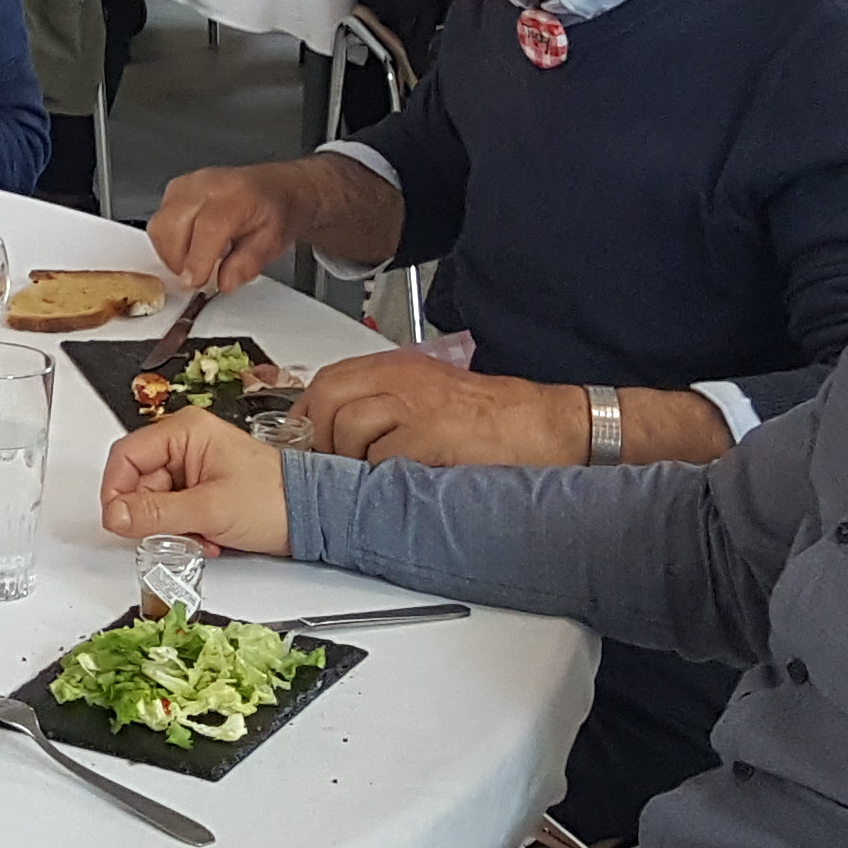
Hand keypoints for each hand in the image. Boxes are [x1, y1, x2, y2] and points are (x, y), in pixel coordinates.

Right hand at [98, 410, 290, 553]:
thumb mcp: (208, 510)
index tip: (118, 521)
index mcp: (185, 431)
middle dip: (151, 515)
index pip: (126, 456)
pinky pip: (174, 509)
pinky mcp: (203, 488)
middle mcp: (186, 443)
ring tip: (198, 537)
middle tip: (171, 534)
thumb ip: (155, 513)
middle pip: (139, 481)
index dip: (116, 490)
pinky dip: (184, 528)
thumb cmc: (274, 500)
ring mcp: (194, 466)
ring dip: (170, 526)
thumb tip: (114, 515)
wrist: (314, 516)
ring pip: (155, 500)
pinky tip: (206, 537)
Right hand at [146, 161, 308, 295]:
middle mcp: (208, 184)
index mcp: (237, 195)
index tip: (195, 282)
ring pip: (160, 224)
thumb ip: (247, 264)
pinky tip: (189, 247)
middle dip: (178, 260)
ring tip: (194, 262)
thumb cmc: (275, 211)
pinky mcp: (175, 189)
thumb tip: (224, 281)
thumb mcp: (273, 243)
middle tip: (196, 277)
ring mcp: (188, 184)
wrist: (274, 189)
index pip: (207, 227)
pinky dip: (168, 241)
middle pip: (173, 224)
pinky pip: (159, 220)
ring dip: (170, 252)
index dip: (197, 259)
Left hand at [298, 349, 581, 466]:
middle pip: (327, 399)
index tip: (301, 442)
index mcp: (399, 367)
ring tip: (376, 474)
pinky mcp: (430, 435)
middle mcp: (402, 378)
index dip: (306, 415)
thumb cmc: (494, 418)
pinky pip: (381, 459)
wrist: (546, 426)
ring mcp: (415, 405)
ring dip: (352, 461)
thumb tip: (334, 433)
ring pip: (347, 429)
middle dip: (317, 437)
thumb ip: (384, 404)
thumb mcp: (430, 396)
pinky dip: (382, 476)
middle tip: (328, 465)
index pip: (327, 381)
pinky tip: (403, 480)